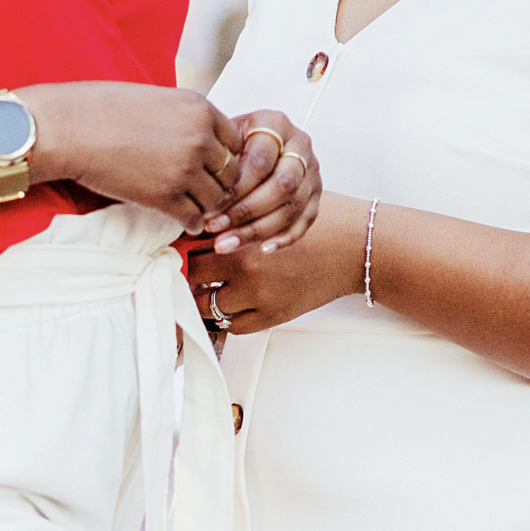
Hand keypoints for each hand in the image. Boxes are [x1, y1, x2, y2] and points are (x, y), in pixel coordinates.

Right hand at [20, 82, 241, 231]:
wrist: (70, 128)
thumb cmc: (105, 109)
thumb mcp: (158, 99)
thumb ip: (186, 117)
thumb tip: (204, 138)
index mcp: (200, 108)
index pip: (236, 142)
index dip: (224, 157)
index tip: (210, 167)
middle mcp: (199, 137)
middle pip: (231, 173)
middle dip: (219, 184)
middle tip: (206, 192)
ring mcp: (184, 168)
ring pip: (216, 199)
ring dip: (207, 205)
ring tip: (194, 207)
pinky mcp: (165, 196)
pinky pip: (194, 218)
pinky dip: (191, 222)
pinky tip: (182, 219)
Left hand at [189, 192, 368, 333]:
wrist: (354, 248)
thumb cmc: (317, 221)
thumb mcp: (273, 203)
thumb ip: (237, 210)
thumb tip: (201, 217)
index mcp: (244, 233)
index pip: (191, 242)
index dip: (180, 243)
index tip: (175, 243)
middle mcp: (246, 267)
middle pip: (192, 274)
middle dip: (185, 269)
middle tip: (182, 264)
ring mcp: (258, 296)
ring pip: (207, 305)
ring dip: (200, 295)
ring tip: (201, 284)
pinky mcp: (272, 316)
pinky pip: (232, 326)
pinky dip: (223, 316)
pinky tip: (225, 300)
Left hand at [201, 109, 321, 254]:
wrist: (254, 142)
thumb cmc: (235, 143)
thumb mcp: (224, 139)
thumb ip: (219, 160)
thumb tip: (200, 195)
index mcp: (276, 124)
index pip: (260, 161)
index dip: (235, 188)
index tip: (209, 207)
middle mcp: (299, 145)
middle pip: (282, 185)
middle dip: (246, 211)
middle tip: (216, 227)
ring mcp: (311, 171)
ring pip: (292, 207)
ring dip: (258, 230)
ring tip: (227, 242)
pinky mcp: (316, 194)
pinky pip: (305, 221)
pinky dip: (284, 238)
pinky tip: (263, 248)